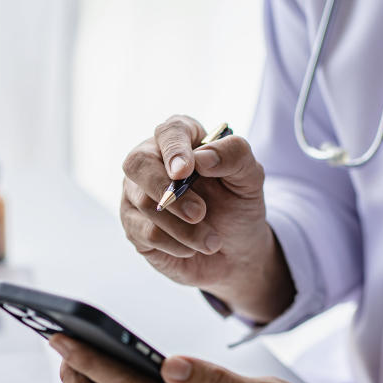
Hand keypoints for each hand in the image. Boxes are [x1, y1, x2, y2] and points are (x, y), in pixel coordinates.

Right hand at [120, 115, 294, 322]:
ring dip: (183, 228)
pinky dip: (176, 244)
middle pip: (138, 164)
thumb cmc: (237, 205)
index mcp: (181, 138)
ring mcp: (136, 193)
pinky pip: (147, 233)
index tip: (184, 171)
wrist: (234, 251)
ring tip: (212, 241)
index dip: (174, 149)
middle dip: (167, 190)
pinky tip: (192, 248)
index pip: (168, 131)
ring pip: (145, 203)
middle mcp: (151, 161)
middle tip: (199, 214)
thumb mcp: (249, 178)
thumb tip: (202, 157)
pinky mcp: (133, 225)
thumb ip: (234, 156)